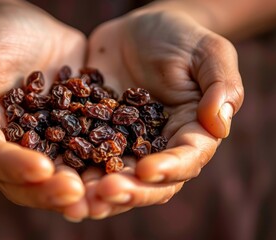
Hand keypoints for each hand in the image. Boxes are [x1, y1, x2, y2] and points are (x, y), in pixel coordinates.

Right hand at [0, 2, 87, 212]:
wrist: (24, 27)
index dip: (13, 166)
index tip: (41, 169)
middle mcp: (9, 146)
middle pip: (24, 180)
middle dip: (49, 190)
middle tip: (76, 194)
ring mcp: (42, 143)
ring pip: (56, 177)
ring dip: (78, 191)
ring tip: (103, 196)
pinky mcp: (70, 134)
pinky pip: (85, 155)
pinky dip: (100, 168)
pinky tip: (121, 174)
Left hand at [82, 4, 243, 217]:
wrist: (139, 30)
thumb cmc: (181, 37)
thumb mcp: (208, 52)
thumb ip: (222, 85)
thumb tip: (219, 124)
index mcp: (190, 132)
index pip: (186, 159)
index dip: (169, 168)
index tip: (147, 170)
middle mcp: (157, 146)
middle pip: (148, 180)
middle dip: (128, 190)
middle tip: (104, 192)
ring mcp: (124, 142)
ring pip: (113, 176)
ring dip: (96, 190)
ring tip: (77, 197)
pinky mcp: (95, 133)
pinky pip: (83, 154)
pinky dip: (72, 168)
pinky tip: (53, 173)